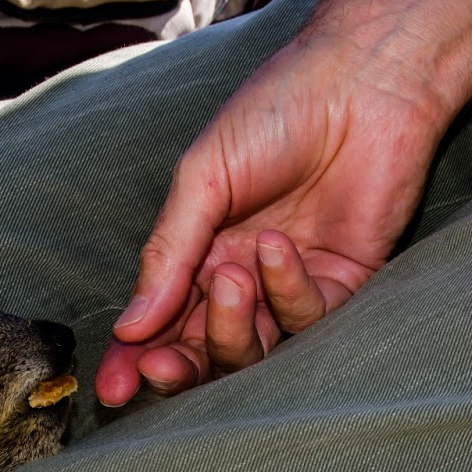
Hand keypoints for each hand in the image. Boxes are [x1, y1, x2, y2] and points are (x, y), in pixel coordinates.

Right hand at [94, 0, 471, 406]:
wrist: (360, 81)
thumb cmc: (274, 113)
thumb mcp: (202, 180)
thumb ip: (168, 256)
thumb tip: (129, 329)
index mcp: (200, 249)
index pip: (162, 320)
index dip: (134, 358)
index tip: (110, 389)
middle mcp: (244, 275)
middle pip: (204, 348)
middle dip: (179, 364)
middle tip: (160, 364)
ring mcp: (292, 283)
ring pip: (253, 347)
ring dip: (231, 327)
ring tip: (232, 277)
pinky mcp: (344, 283)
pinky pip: (306, 318)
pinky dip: (287, 290)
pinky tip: (281, 246)